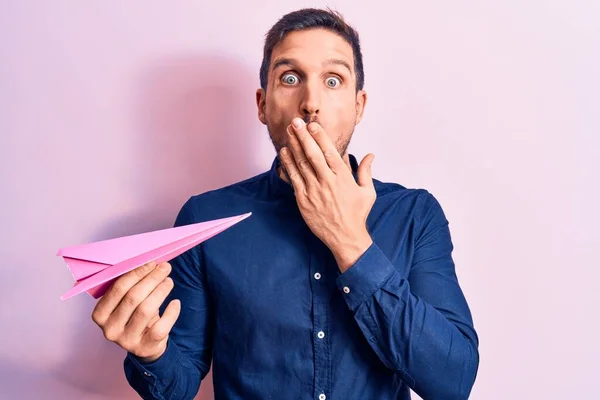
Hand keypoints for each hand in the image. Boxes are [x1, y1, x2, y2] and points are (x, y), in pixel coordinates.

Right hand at [91, 261, 180, 361]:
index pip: (118, 288)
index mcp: (100, 314)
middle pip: (133, 297)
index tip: (151, 262)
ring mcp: (126, 341)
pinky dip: (170, 312)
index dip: (136, 273)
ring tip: (169, 281)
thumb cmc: (134, 316)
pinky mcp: (144, 347)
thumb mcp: (125, 304)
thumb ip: (129, 286)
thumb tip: (148, 262)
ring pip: (146, 310)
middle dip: (151, 279)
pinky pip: (161, 327)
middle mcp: (110, 329)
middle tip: (165, 268)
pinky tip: (175, 302)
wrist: (145, 345)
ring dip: (161, 291)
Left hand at [279, 117, 375, 271]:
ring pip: (301, 164)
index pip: (329, 152)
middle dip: (303, 136)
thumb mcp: (367, 192)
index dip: (320, 136)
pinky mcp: (303, 200)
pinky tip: (284, 153)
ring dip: (294, 146)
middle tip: (295, 122)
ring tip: (288, 132)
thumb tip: (370, 155)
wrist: (346, 238)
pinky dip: (288, 164)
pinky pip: (293, 179)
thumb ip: (366, 171)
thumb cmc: (357, 215)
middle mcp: (327, 182)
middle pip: (312, 154)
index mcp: (343, 177)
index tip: (312, 124)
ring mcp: (314, 191)